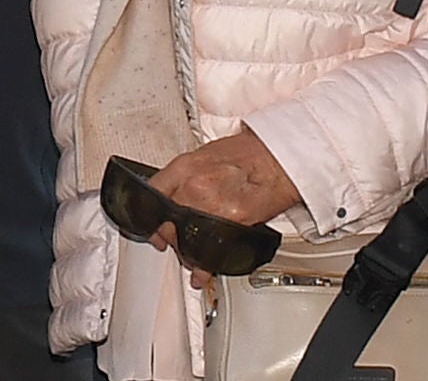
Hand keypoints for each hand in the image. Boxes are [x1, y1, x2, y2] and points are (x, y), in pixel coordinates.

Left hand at [146, 131, 301, 289]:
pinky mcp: (232, 227)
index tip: (150, 224)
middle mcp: (194, 188)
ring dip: (185, 251)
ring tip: (190, 252)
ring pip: (186, 241)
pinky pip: (211, 252)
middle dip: (168, 235)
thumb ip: (185, 176)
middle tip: (171, 239)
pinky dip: (205, 266)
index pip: (152, 194)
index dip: (148, 214)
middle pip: (167, 223)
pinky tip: (201, 273)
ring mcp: (212, 208)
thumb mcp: (206, 155)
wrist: (278, 159)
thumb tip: (172, 193)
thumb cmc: (249, 154)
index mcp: (184, 167)